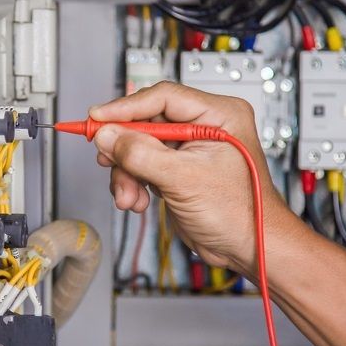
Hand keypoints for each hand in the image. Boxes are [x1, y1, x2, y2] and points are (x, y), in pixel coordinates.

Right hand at [91, 81, 294, 276]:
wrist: (248, 247)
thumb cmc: (239, 213)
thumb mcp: (184, 179)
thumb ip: (141, 154)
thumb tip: (108, 135)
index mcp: (219, 115)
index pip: (163, 97)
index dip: (126, 107)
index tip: (97, 118)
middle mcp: (204, 126)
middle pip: (146, 122)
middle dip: (125, 149)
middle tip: (106, 160)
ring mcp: (189, 148)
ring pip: (139, 146)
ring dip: (127, 172)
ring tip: (128, 195)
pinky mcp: (178, 168)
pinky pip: (143, 165)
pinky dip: (133, 182)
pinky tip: (137, 200)